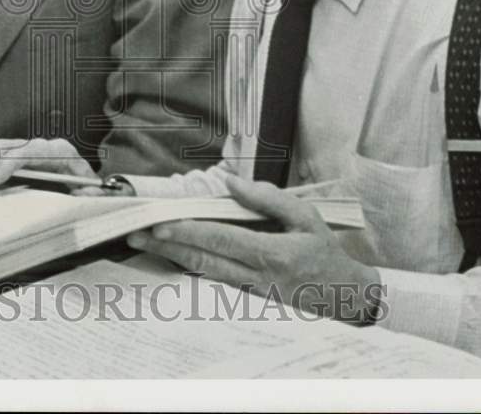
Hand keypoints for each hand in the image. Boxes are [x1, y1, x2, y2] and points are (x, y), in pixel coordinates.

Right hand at [0, 137, 100, 195]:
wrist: (84, 182)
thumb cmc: (86, 186)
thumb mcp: (92, 191)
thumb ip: (92, 193)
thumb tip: (87, 193)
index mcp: (60, 152)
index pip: (32, 150)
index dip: (11, 161)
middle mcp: (41, 147)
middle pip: (8, 146)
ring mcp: (26, 150)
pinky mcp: (16, 158)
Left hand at [126, 174, 382, 323]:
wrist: (345, 297)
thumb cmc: (325, 252)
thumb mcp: (306, 217)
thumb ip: (268, 199)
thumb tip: (231, 183)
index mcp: (272, 255)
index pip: (221, 241)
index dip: (189, 232)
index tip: (162, 224)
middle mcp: (255, 276)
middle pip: (202, 259)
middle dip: (167, 246)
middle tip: (136, 234)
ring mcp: (249, 289)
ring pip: (203, 270)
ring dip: (172, 256)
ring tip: (145, 241)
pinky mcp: (247, 294)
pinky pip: (213, 276)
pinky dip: (189, 263)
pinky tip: (171, 253)